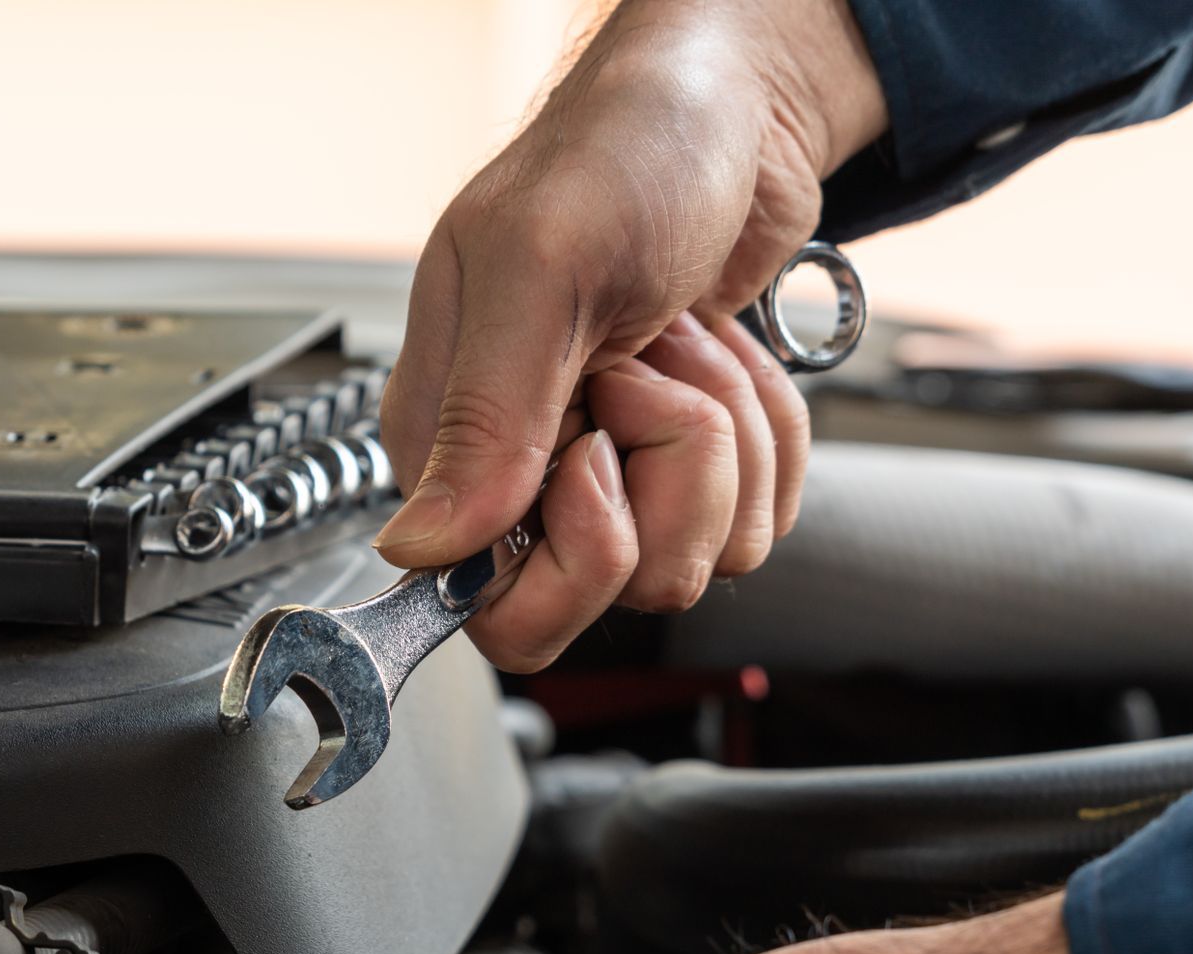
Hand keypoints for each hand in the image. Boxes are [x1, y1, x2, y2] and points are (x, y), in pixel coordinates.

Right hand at [375, 0, 887, 671]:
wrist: (732, 110)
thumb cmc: (626, 151)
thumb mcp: (544, 268)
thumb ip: (484, 420)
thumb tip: (421, 551)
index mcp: (449, 438)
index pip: (497, 604)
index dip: (575, 550)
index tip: (597, 450)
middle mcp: (521, 472)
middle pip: (614, 591)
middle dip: (673, 485)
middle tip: (649, 374)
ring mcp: (610, 474)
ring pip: (697, 557)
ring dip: (728, 439)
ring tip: (683, 338)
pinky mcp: (682, 466)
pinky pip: (752, 522)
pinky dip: (770, 436)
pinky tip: (725, 355)